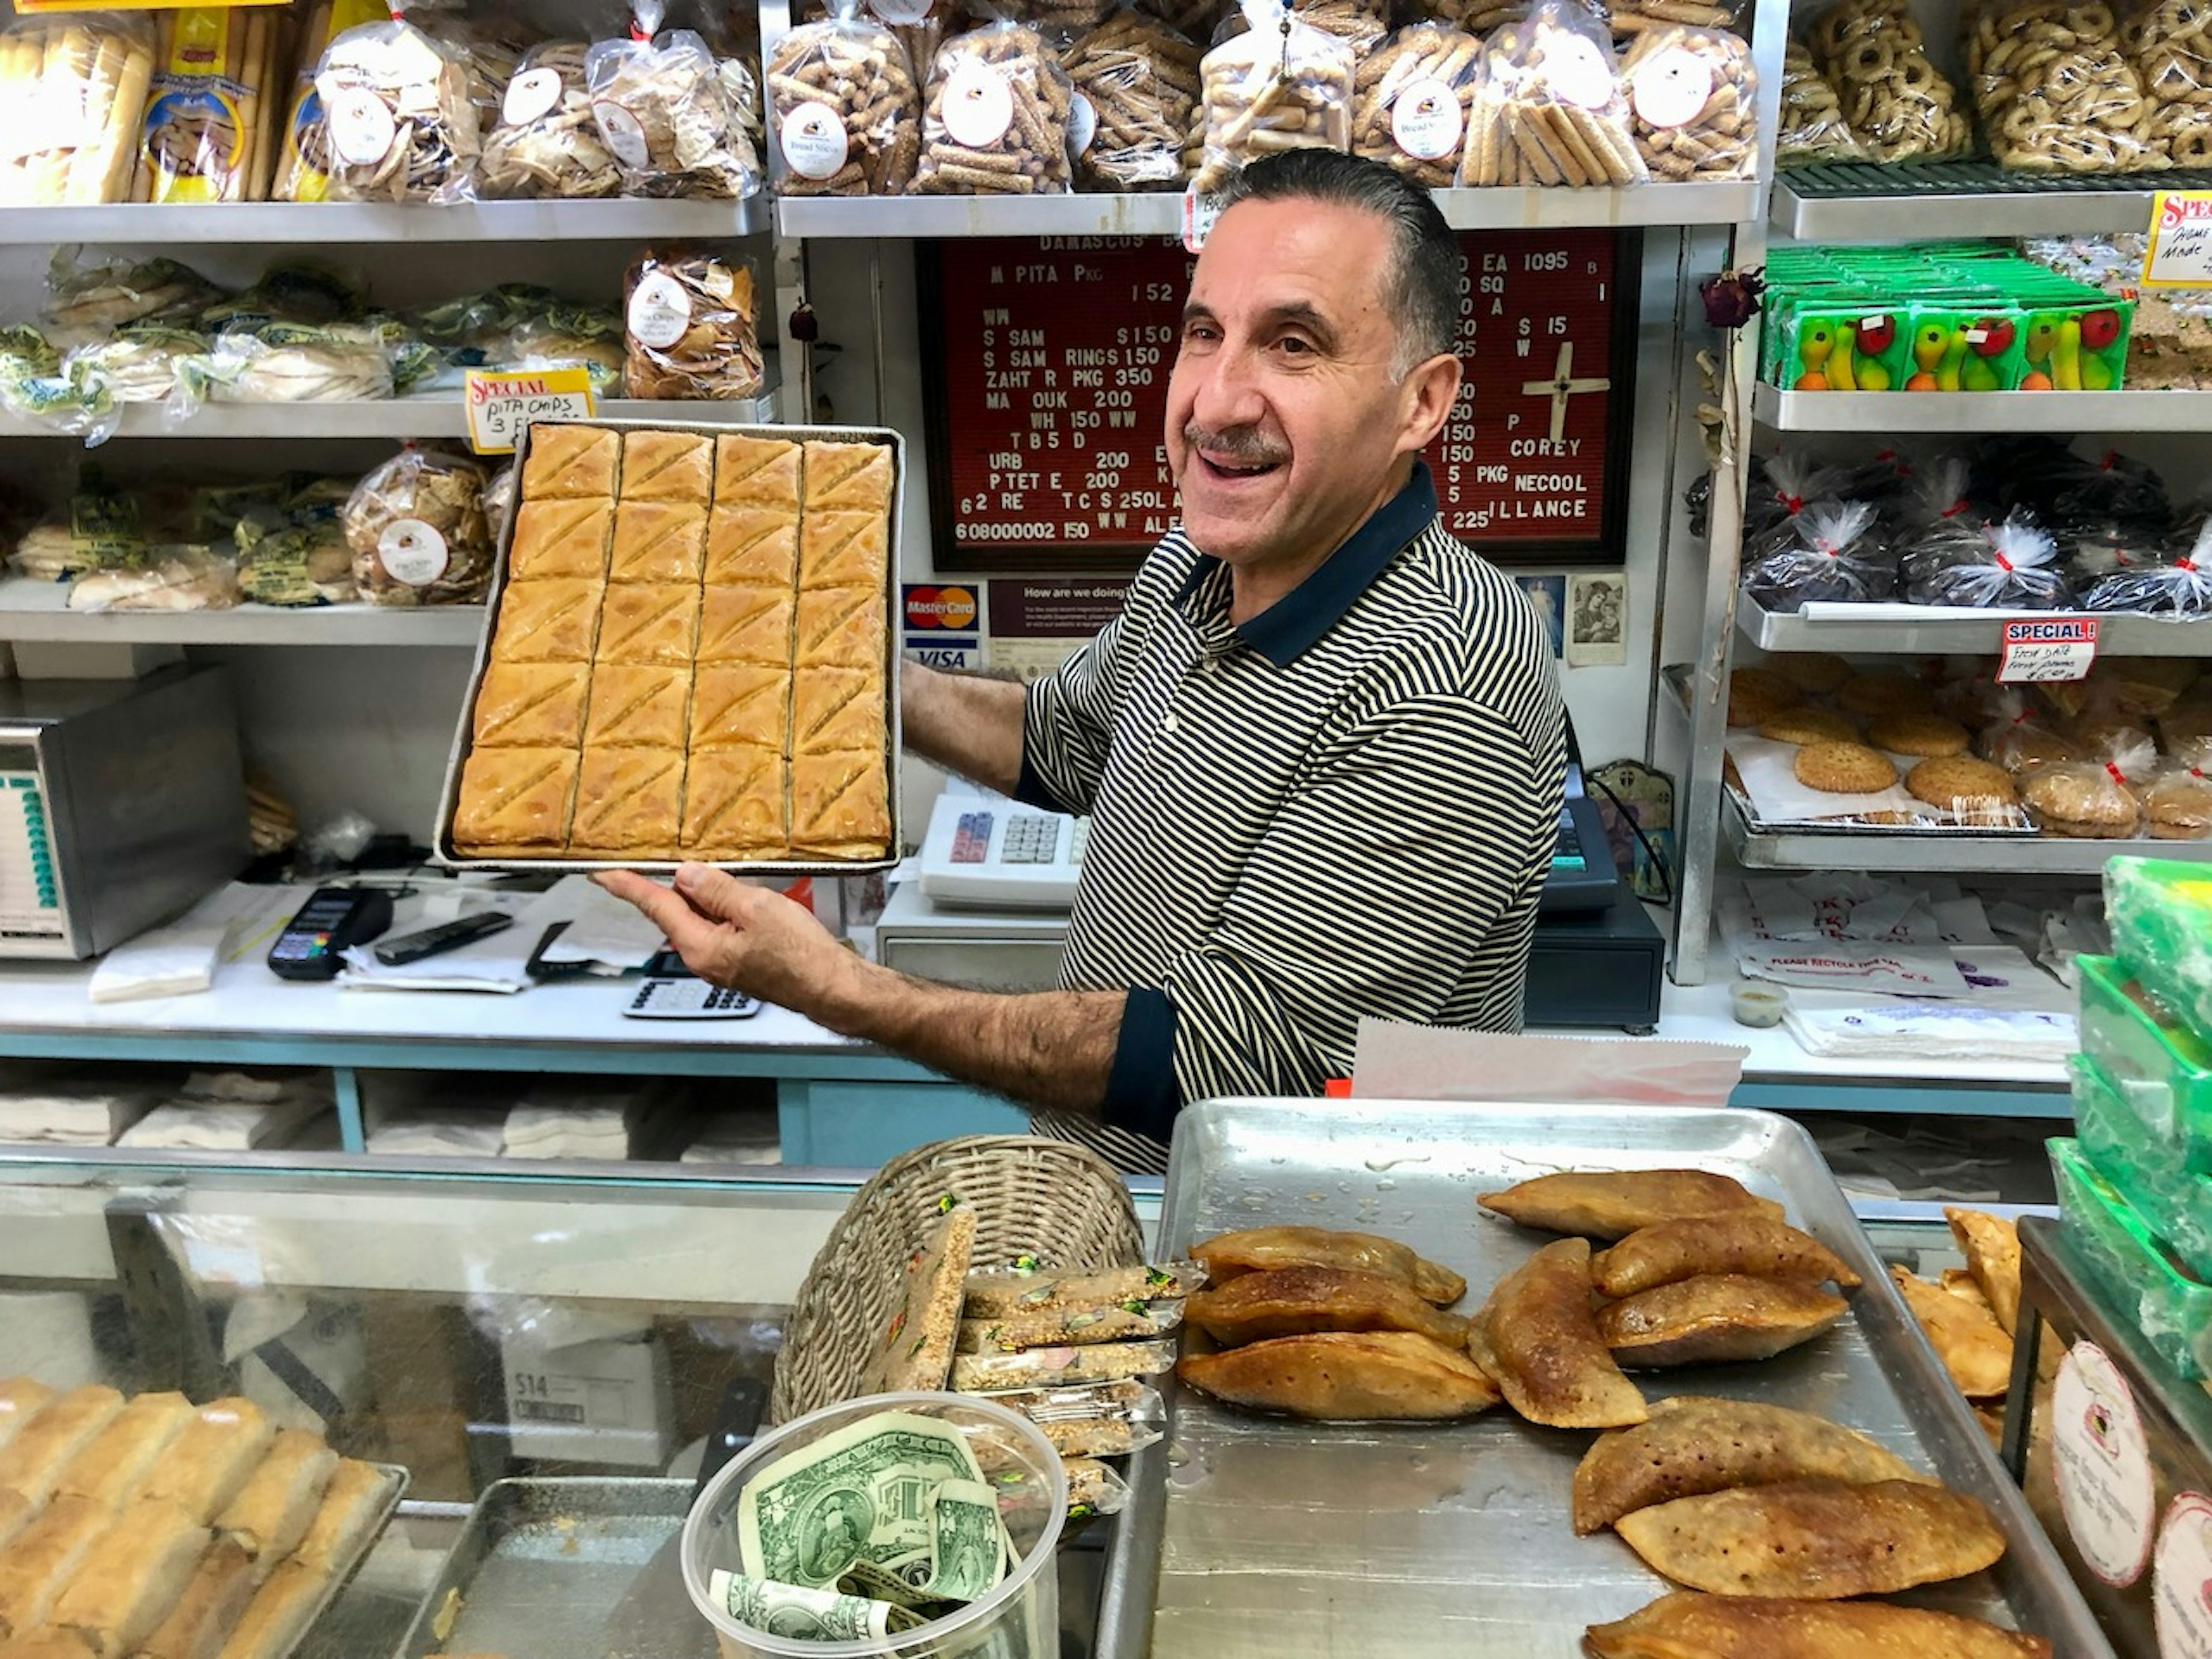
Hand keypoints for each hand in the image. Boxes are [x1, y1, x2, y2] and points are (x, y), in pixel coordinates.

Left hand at [593, 865, 848, 1011]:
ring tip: (721, 876)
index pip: (655, 907)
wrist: (832, 988)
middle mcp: (702, 958)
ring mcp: (721, 964)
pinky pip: (719, 929)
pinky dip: (722, 910)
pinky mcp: (739, 964)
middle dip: (677, 885)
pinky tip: (742, 898)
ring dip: (705, 896)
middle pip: (678, 912)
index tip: (600, 872)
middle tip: (672, 856)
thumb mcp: (756, 908)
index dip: (628, 886)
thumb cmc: (800, 952)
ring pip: (701, 920)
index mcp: (699, 945)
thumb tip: (685, 876)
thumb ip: (716, 890)